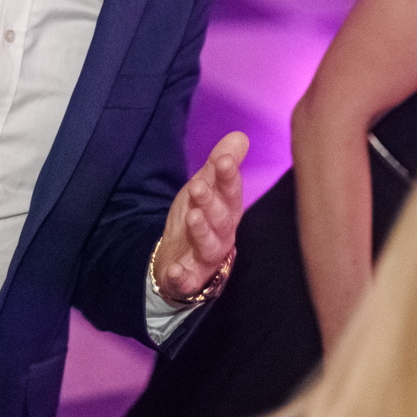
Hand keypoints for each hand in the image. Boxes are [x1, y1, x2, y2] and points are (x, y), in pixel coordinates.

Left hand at [154, 132, 246, 301]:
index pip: (231, 192)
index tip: (224, 160)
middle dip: (211, 202)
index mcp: (227, 210)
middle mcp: (221, 234)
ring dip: (201, 232)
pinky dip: (182, 276)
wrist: (179, 261)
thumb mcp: (206, 187)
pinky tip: (176, 270)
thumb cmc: (199, 219)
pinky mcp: (189, 278)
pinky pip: (187, 280)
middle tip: (198, 185)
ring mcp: (206, 258)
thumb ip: (220, 165)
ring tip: (192, 216)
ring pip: (208, 246)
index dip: (228, 177)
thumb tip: (240, 136)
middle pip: (220, 219)